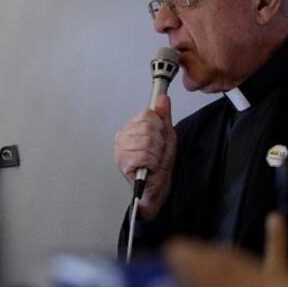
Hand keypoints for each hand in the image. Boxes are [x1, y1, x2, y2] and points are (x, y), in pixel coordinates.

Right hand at [114, 94, 175, 219]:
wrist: (156, 188)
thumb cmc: (159, 164)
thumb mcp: (166, 136)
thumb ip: (164, 116)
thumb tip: (162, 99)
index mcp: (132, 128)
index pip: (147, 114)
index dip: (159, 127)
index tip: (159, 139)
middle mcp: (123, 137)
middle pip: (148, 127)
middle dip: (159, 142)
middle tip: (156, 152)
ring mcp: (121, 150)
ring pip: (147, 141)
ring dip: (156, 154)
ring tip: (153, 160)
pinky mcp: (123, 163)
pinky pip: (144, 155)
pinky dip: (152, 163)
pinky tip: (149, 167)